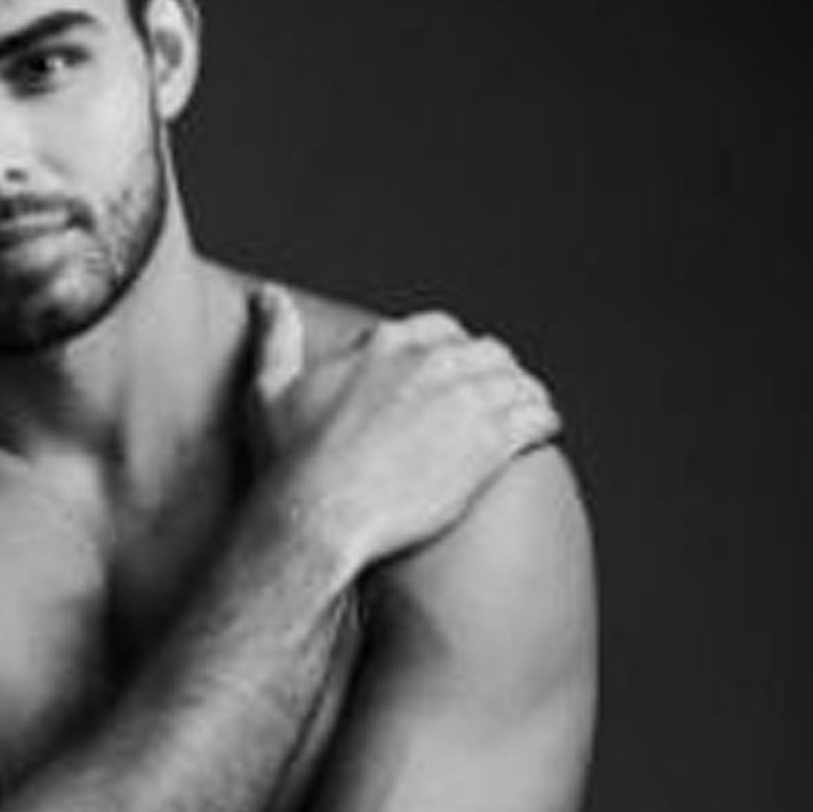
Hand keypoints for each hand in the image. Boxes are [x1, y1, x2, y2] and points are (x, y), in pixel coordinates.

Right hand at [245, 285, 559, 571]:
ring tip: (527, 412)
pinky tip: (543, 432)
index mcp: (386, 344)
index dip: (449, 351)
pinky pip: (538, 416)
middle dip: (491, 371)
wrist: (319, 516)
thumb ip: (277, 337)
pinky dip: (544, 421)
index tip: (448, 373)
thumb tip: (268, 295)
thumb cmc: (291, 462)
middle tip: (492, 396)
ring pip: (518, 380)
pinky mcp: (491, 441)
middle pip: (485, 352)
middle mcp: (431, 361)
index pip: (439, 329)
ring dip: (524, 394)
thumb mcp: (271, 389)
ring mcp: (465, 399)